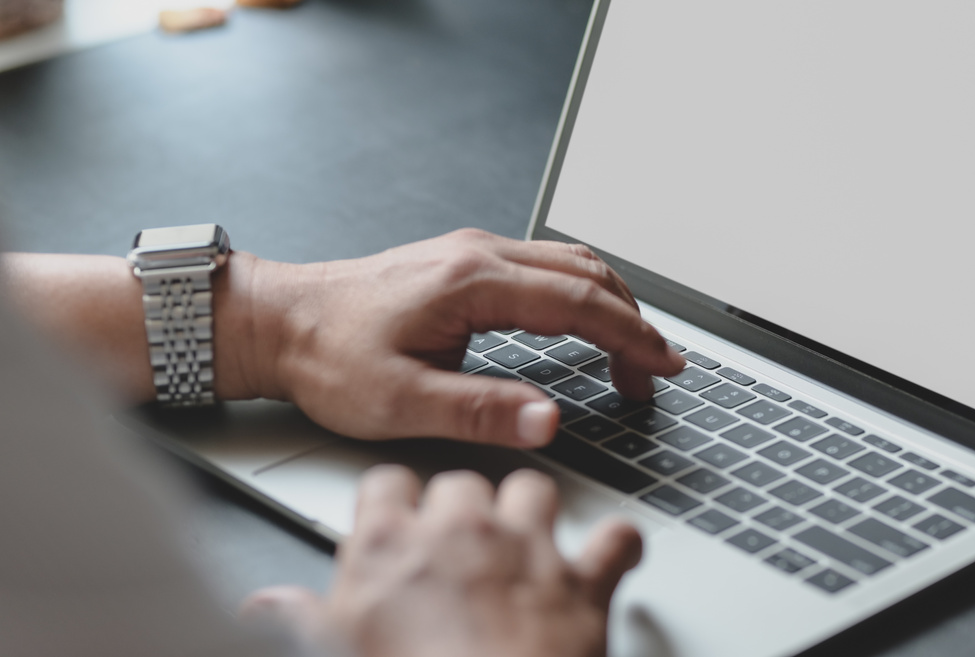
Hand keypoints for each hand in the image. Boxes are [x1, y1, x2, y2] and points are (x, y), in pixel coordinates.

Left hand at [220, 228, 686, 446]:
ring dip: (612, 304)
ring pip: (571, 262)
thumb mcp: (398, 402)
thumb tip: (547, 421)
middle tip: (656, 372)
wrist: (278, 321)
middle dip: (633, 323)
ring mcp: (473, 251)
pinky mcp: (466, 261)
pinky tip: (587, 321)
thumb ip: (479, 412)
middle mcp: (478, 254)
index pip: (577, 303)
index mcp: (471, 283)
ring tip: (632, 354)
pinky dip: (584, 293)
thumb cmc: (327, 357)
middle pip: (587, 274)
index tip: (663, 363)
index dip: (631, 336)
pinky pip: (546, 264)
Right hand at [241, 465, 641, 656]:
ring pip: (534, 489)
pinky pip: (616, 540)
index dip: (395, 502)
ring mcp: (525, 550)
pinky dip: (619, 547)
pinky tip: (614, 555)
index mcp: (389, 545)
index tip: (398, 519)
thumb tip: (261, 608)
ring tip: (527, 540)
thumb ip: (298, 622)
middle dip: (463, 507)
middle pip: (461, 481)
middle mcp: (460, 530)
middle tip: (459, 546)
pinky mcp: (582, 582)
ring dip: (533, 510)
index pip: (386, 484)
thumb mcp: (333, 654)